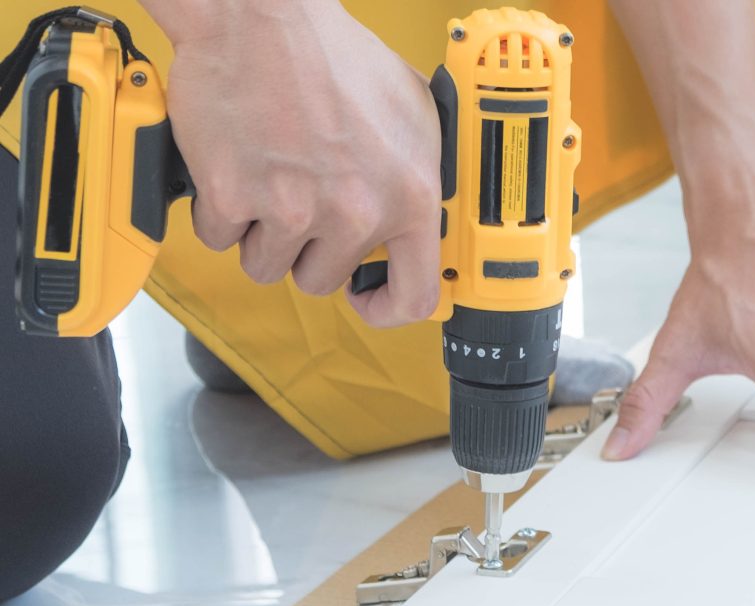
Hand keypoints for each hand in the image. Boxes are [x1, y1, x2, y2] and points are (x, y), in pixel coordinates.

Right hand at [154, 1, 440, 325]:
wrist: (262, 19)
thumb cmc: (333, 56)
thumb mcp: (414, 115)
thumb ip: (415, 179)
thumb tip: (414, 223)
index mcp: (410, 197)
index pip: (414, 296)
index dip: (386, 308)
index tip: (366, 299)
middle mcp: (355, 211)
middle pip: (321, 279)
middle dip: (307, 247)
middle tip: (301, 195)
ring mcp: (292, 209)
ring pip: (267, 265)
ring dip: (262, 232)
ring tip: (271, 175)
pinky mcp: (233, 199)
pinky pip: (219, 238)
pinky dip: (219, 211)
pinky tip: (237, 166)